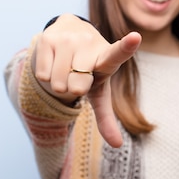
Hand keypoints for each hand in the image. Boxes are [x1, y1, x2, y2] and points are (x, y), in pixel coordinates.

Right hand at [32, 14, 141, 146]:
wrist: (69, 33)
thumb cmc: (89, 69)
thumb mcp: (99, 90)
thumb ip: (106, 117)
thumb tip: (117, 145)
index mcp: (107, 57)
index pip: (118, 53)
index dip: (127, 46)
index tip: (135, 38)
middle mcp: (89, 43)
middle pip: (76, 86)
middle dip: (73, 89)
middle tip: (77, 76)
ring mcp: (68, 39)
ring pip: (57, 82)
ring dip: (58, 84)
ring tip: (65, 69)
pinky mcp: (47, 38)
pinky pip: (43, 74)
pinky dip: (46, 77)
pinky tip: (53, 63)